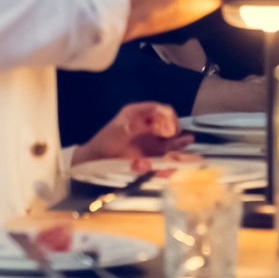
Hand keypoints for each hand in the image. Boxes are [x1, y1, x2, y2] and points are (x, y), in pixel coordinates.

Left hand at [70, 101, 192, 164]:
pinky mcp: (151, 157)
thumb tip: (155, 123)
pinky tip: (169, 168)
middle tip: (178, 140)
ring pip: (171, 143)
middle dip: (176, 133)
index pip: (160, 110)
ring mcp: (151, 142)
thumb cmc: (104, 143)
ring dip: (178, 146)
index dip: (168, 117)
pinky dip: (169, 164)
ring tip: (184, 147)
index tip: (170, 128)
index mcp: (139, 115)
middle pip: (169, 126)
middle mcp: (149, 127)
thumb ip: (135, 126)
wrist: (94, 163)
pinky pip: (165, 159)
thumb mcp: (117, 131)